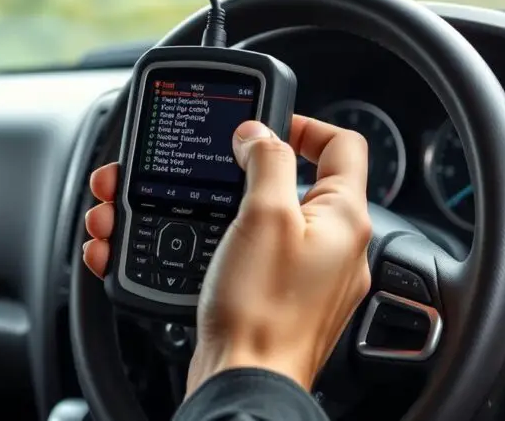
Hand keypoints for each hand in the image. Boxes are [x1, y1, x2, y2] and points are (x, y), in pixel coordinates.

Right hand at [83, 116, 371, 393]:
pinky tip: (166, 247)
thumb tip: (260, 133)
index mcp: (343, 219)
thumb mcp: (264, 217)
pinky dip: (204, 244)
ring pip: (254, 220)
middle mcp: (331, 247)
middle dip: (233, 171)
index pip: (342, 145)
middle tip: (201, 169)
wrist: (243, 382)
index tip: (263, 126)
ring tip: (161, 210)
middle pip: (288, 182)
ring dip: (205, 207)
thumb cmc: (262, 311)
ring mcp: (302, 275)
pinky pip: (240, 255)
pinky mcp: (271, 298)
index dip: (304, 123)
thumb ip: (267, 162)